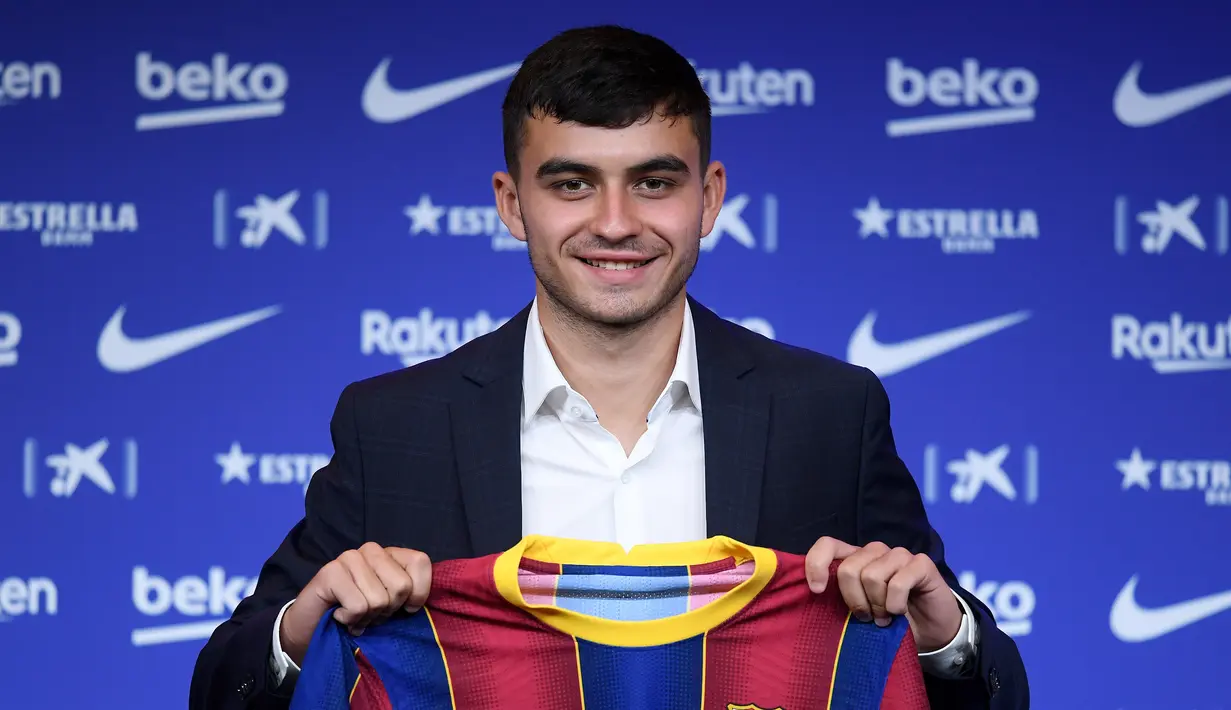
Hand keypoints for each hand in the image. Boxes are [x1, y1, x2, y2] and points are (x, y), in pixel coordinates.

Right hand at [279, 542, 430, 665]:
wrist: (311, 630)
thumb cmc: (357, 617)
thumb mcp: (391, 608)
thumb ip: (408, 597)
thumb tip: (417, 603)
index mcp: (391, 555)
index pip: (420, 562)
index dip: (418, 593)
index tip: (404, 610)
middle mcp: (372, 550)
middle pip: (401, 586)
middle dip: (387, 610)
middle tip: (369, 613)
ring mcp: (349, 558)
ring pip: (379, 599)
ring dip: (366, 618)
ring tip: (353, 615)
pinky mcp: (330, 571)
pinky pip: (358, 606)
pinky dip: (350, 620)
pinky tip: (339, 615)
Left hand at [805, 537, 960, 652]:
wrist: (930, 631)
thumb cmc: (889, 619)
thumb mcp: (859, 609)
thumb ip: (839, 597)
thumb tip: (816, 592)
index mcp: (856, 558)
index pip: (828, 544)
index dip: (816, 564)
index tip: (817, 591)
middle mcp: (876, 551)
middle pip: (849, 568)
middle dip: (855, 600)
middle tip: (867, 618)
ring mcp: (899, 554)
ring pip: (872, 576)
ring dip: (877, 605)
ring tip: (884, 617)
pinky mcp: (921, 563)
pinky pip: (898, 583)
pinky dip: (895, 605)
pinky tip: (900, 612)